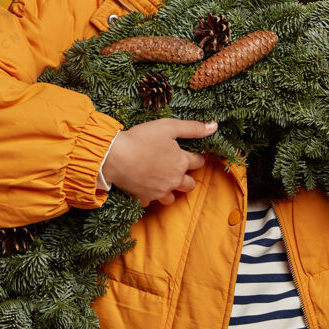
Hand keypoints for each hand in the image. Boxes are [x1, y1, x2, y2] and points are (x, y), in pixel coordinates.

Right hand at [101, 119, 215, 206]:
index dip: (197, 157)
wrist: (114, 156)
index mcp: (181, 162)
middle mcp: (174, 179)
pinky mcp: (145, 198)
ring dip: (171, 190)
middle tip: (178, 169)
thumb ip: (193, 128)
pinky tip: (146, 188)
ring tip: (164, 181)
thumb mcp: (169, 127)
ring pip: (173, 198)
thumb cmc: (141, 138)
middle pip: (190, 184)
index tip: (191, 154)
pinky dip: (151, 197)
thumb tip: (214, 126)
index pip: (199, 162)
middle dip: (187, 177)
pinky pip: (152, 202)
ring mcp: (159, 191)